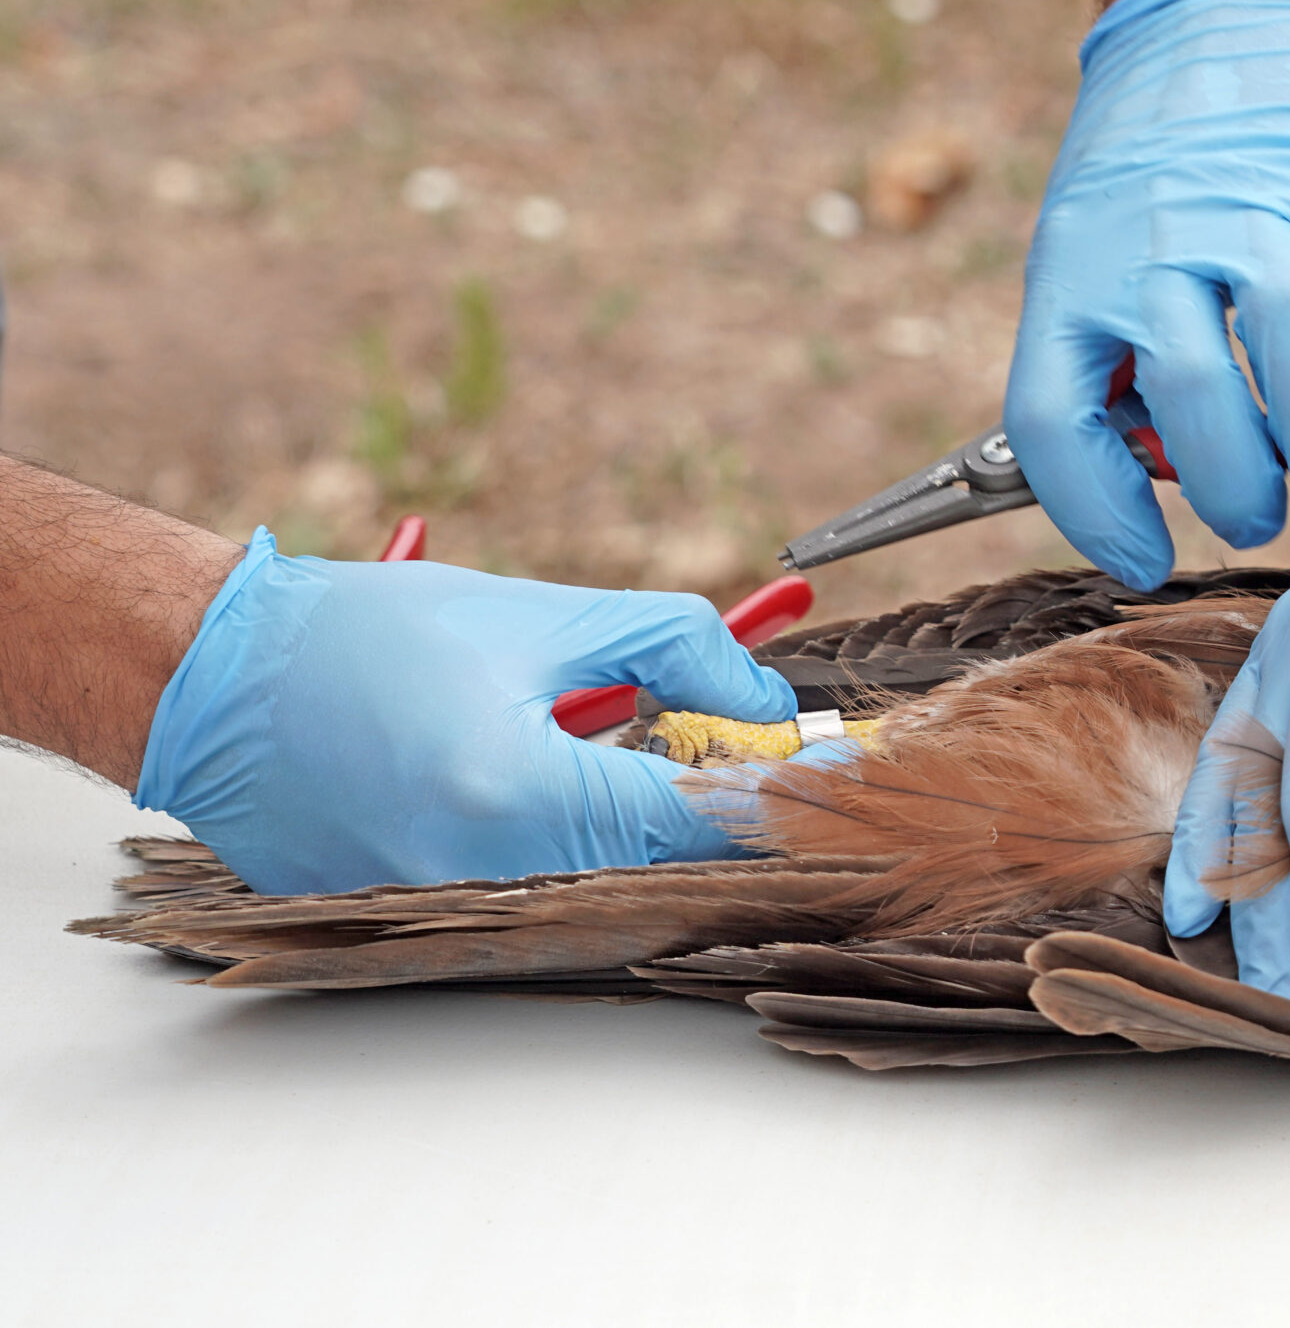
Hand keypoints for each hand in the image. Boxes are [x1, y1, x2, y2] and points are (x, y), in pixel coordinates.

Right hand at [136, 530, 797, 894]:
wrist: (211, 675)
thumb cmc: (365, 634)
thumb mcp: (546, 618)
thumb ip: (677, 650)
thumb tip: (766, 703)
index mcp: (517, 793)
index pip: (695, 822)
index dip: (772, 795)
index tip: (823, 771)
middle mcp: (478, 876)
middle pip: (654, 876)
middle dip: (719, 828)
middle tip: (759, 780)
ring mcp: (436, 915)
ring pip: (595, 899)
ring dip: (648, 851)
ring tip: (674, 787)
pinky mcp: (402, 927)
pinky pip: (524, 908)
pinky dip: (571, 867)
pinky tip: (583, 816)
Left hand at [1006, 0, 1289, 589]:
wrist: (1216, 7)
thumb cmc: (1155, 163)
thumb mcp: (1094, 249)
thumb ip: (1116, 353)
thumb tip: (1152, 477)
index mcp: (1069, 270)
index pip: (1052, 419)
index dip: (1093, 509)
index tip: (1140, 556)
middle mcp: (1148, 242)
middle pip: (1186, 398)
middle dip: (1232, 488)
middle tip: (1258, 517)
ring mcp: (1248, 213)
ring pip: (1287, 358)